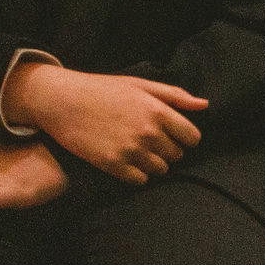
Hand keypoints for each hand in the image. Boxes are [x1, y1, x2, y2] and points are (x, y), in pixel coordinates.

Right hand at [6, 61, 205, 182]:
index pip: (192, 138)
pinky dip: (137, 173)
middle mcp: (148, 133)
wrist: (60, 100)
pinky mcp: (113, 164)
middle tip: (148, 140)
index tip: (173, 135)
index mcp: (158, 112)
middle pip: (176, 155)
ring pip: (160, 170)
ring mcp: (130, 150)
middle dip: (167, 149)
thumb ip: (175, 96)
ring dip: (153, 163)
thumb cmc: (102, 90)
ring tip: (136, 149)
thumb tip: (205, 105)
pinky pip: (140, 180)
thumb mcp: (140, 85)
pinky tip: (125, 159)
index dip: (185, 138)